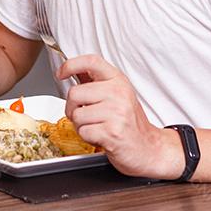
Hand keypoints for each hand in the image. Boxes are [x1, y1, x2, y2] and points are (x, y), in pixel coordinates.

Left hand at [58, 54, 184, 179]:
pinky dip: (87, 137)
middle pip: (74, 93)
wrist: (148, 148)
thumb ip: (96, 83)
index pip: (91, 62)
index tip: (61, 73)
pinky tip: (100, 136)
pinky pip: (83, 132)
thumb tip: (73, 70)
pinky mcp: (112, 132)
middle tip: (85, 115)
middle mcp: (118, 93)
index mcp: (118, 81)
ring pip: (76, 115)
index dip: (71, 65)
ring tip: (97, 126)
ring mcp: (116, 112)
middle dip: (72, 108)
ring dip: (81, 125)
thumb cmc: (129, 122)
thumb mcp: (117, 95)